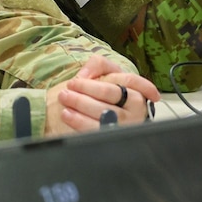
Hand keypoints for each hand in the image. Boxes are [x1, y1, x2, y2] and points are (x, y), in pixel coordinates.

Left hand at [45, 54, 161, 132]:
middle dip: (86, 88)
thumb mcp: (106, 74)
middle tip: (67, 87)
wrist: (94, 119)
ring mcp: (127, 125)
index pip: (127, 79)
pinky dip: (80, 121)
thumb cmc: (103, 94)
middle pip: (109, 93)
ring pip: (103, 111)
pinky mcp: (115, 138)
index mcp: (137, 91)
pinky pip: (97, 129)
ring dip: (80, 103)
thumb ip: (98, 64)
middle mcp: (136, 109)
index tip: (76, 80)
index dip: (101, 78)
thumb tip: (85, 75)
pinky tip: (68, 115)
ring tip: (64, 98)